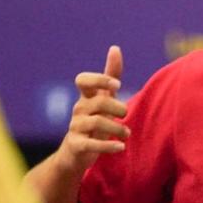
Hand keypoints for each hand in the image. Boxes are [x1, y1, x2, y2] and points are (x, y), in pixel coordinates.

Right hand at [57, 45, 128, 174]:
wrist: (74, 154)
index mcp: (85, 97)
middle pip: (98, 102)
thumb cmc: (93, 122)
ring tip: (127, 134)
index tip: (117, 85)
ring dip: (116, 128)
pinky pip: (91, 144)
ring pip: (96, 122)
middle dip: (117, 107)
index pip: (83, 80)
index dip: (100, 79)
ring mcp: (75, 128)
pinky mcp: (76, 145)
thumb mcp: (103, 98)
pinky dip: (108, 146)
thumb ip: (110, 75)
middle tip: (126, 114)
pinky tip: (121, 147)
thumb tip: (115, 47)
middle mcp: (78, 110)